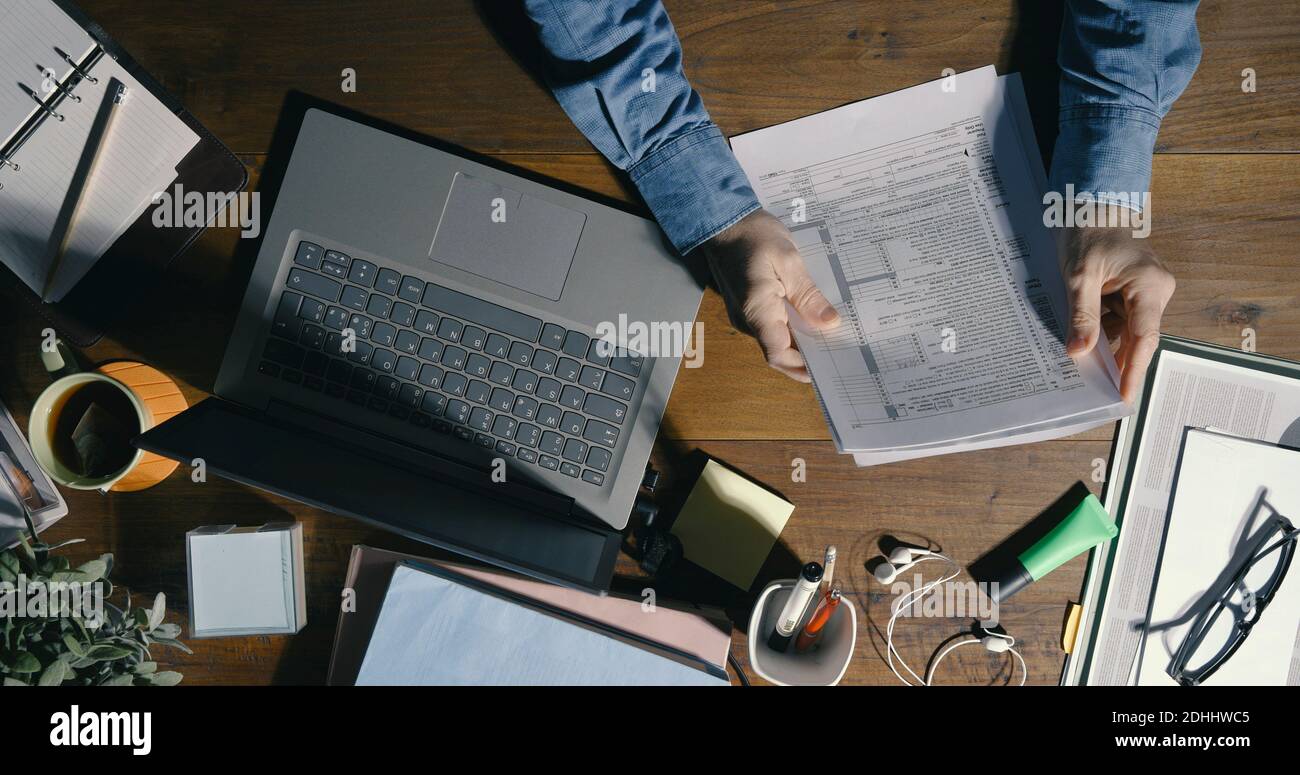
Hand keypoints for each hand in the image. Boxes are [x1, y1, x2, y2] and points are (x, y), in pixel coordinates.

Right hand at [703, 209, 840, 381]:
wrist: (724, 220)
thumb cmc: (754, 235)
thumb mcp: (788, 259)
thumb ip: (807, 295)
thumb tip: (829, 323)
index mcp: (757, 310)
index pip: (777, 354)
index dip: (802, 367)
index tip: (828, 368)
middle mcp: (747, 319)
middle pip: (778, 352)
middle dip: (806, 358)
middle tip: (837, 355)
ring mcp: (746, 314)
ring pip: (776, 340)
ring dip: (801, 343)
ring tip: (830, 338)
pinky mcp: (749, 306)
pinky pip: (772, 326)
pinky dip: (792, 329)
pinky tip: (812, 320)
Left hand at [1062, 206, 1175, 403]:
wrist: (1091, 210)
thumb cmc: (1088, 234)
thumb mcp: (1079, 275)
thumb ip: (1082, 314)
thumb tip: (1079, 351)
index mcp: (1149, 285)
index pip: (1144, 336)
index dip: (1134, 369)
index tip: (1123, 395)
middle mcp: (1154, 292)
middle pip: (1137, 339)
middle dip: (1117, 365)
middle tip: (1097, 394)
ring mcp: (1145, 295)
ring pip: (1126, 333)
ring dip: (1105, 349)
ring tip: (1083, 372)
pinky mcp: (1132, 296)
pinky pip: (1118, 323)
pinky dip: (1100, 334)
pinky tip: (1082, 345)